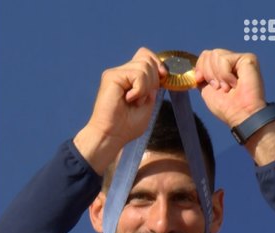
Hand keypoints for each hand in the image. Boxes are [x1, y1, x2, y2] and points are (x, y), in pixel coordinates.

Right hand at [74, 47, 166, 173]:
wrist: (111, 135)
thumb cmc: (127, 126)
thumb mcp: (148, 103)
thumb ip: (154, 86)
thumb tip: (160, 71)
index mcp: (130, 78)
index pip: (146, 56)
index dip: (158, 64)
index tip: (163, 78)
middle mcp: (122, 73)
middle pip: (148, 59)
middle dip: (154, 80)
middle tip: (142, 98)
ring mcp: (116, 73)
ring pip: (144, 66)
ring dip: (146, 87)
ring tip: (134, 102)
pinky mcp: (111, 76)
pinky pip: (137, 74)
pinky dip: (140, 89)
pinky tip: (129, 99)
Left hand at [194, 49, 266, 127]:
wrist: (239, 114)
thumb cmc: (226, 106)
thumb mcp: (206, 89)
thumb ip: (202, 75)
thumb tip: (192, 67)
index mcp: (222, 68)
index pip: (205, 55)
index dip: (199, 67)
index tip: (200, 81)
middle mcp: (232, 62)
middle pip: (209, 54)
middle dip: (208, 73)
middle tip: (218, 87)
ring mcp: (240, 59)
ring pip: (215, 54)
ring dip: (217, 75)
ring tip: (226, 87)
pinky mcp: (248, 59)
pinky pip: (225, 59)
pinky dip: (225, 74)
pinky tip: (234, 84)